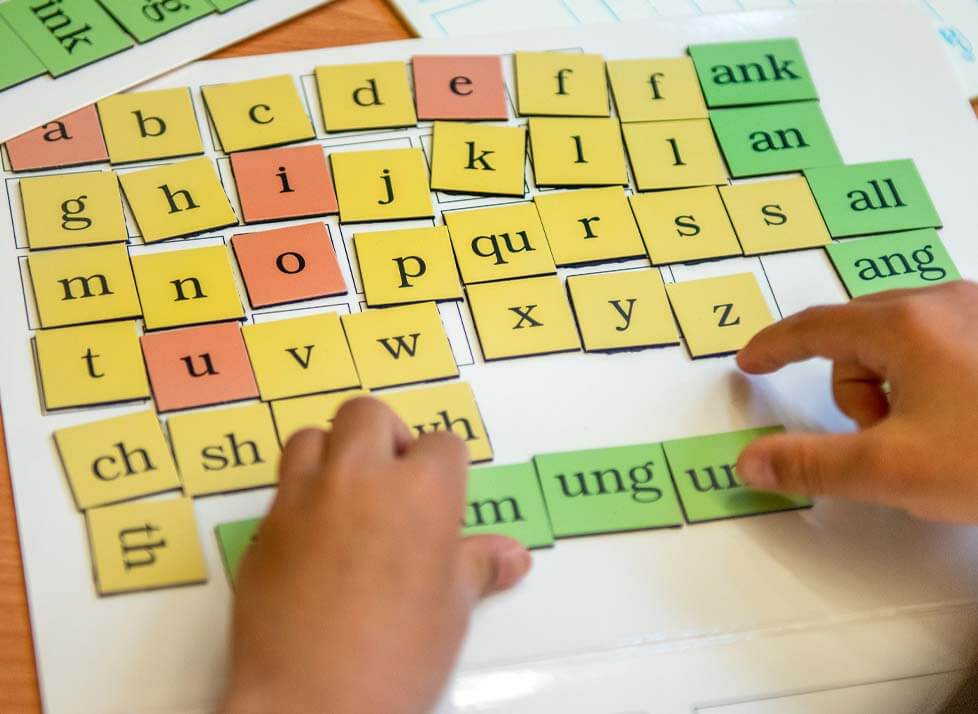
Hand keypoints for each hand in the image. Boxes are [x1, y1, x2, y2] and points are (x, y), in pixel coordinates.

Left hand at [222, 397, 531, 713]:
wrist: (313, 700)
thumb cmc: (395, 657)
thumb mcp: (451, 610)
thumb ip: (477, 567)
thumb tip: (509, 557)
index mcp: (422, 491)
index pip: (443, 443)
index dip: (446, 468)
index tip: (443, 493)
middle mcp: (360, 478)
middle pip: (369, 415)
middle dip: (385, 437)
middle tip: (394, 479)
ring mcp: (304, 498)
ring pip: (312, 436)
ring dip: (332, 453)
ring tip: (347, 493)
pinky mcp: (264, 528)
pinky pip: (281, 488)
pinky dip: (299, 496)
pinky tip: (314, 536)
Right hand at [735, 281, 977, 523]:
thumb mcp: (894, 470)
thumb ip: (811, 465)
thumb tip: (750, 462)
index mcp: (906, 324)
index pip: (814, 327)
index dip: (774, 346)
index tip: (750, 361)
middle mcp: (944, 302)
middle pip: (859, 336)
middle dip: (856, 389)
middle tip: (884, 437)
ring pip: (902, 341)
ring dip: (896, 388)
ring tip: (935, 434)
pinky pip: (941, 343)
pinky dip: (931, 379)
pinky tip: (962, 418)